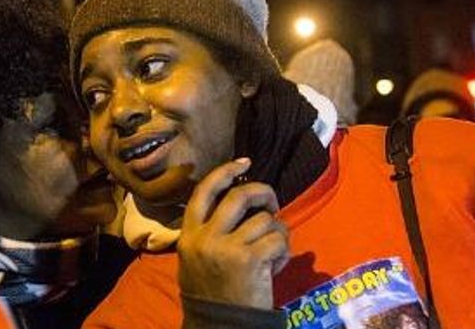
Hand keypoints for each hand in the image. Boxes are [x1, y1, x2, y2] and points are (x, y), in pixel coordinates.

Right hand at [177, 158, 289, 308]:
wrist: (220, 325)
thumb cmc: (213, 292)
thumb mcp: (197, 258)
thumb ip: (211, 230)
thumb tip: (239, 200)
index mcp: (189, 235)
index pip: (205, 192)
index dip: (225, 172)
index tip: (244, 162)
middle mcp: (205, 237)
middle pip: (240, 196)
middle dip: (264, 194)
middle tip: (272, 205)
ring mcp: (227, 247)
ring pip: (265, 220)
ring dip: (277, 233)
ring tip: (273, 252)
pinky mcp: (250, 260)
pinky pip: (278, 239)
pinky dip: (284, 251)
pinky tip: (276, 266)